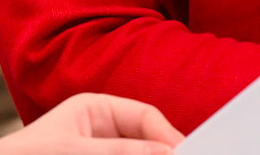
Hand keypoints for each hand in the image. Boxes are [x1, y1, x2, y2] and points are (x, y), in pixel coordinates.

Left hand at [0, 93, 185, 153]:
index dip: (167, 135)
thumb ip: (121, 150)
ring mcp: (99, 150)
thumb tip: (164, 151)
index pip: (145, 116)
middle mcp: (101, 129)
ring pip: (138, 153)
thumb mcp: (74, 151)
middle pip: (145, 139)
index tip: (185, 152)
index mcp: (95, 108)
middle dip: (161, 151)